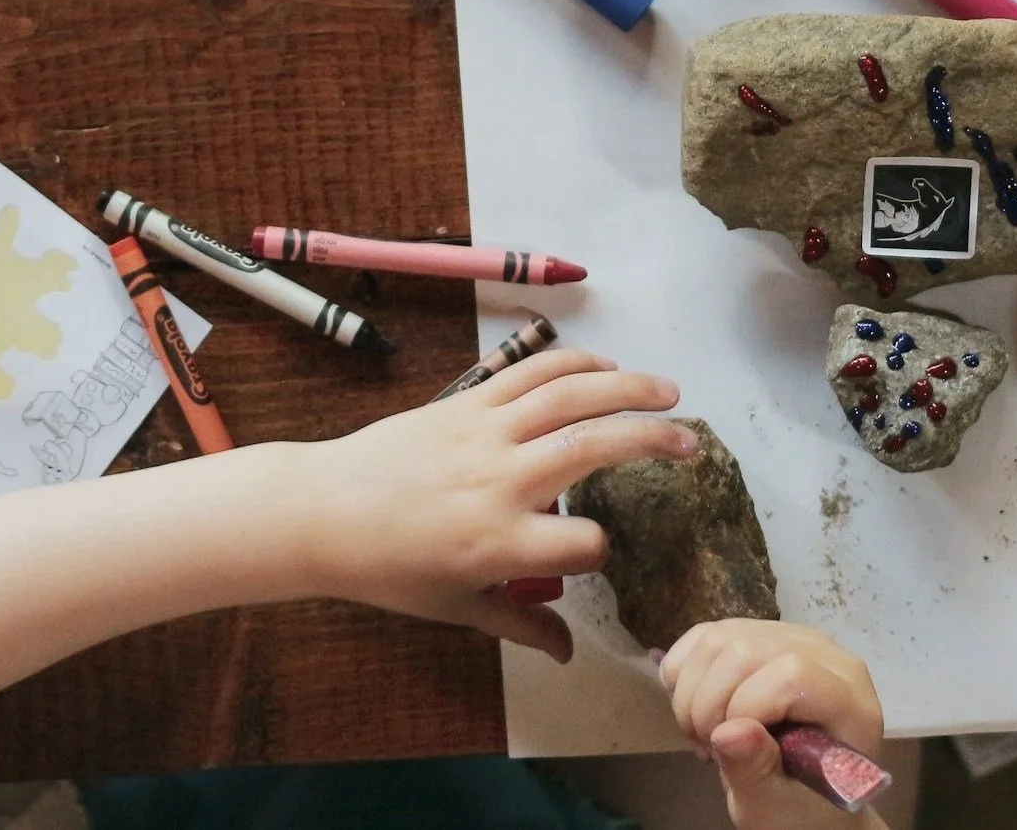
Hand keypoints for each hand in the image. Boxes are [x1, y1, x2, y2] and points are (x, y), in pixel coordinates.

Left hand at [297, 349, 688, 661]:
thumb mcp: (458, 608)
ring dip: (627, 387)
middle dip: (651, 441)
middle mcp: (501, 482)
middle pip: (593, 448)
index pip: (584, 545)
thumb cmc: (391, 569)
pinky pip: (530, 372)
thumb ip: (521, 625)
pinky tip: (607, 366)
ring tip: (670, 390)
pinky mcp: (468, 402)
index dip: (602, 550)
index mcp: (501, 544)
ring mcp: (485, 434)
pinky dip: (573, 363)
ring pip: (569, 396)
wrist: (325, 511)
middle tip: (692, 443)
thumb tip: (571, 653)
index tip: (598, 552)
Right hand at [660, 620, 886, 829]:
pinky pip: (706, 634)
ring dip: (692, 691)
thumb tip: (729, 732)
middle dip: (708, 703)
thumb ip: (756, 771)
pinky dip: (684, 672)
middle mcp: (827, 654)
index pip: (792, 673)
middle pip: (746, 650)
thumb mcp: (776, 807)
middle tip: (708, 747)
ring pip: (719, 638)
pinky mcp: (760, 633)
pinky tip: (696, 707)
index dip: (746, 706)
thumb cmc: (800, 808)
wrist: (801, 795)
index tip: (727, 750)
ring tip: (704, 733)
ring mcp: (792, 637)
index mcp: (849, 700)